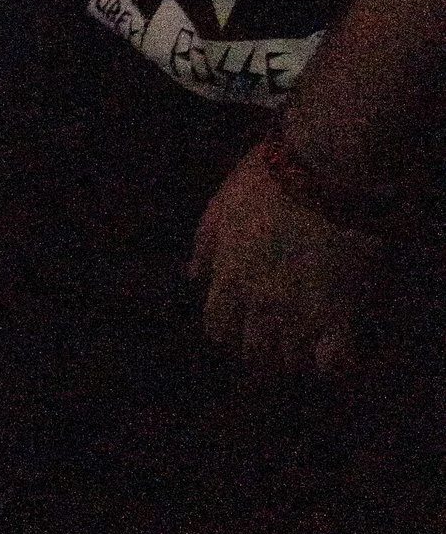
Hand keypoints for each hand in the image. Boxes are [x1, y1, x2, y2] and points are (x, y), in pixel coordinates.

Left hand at [191, 140, 383, 379]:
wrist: (322, 170)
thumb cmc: (269, 179)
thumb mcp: (223, 203)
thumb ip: (206, 244)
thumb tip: (192, 277)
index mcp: (230, 277)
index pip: (218, 327)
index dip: (229, 332)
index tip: (241, 328)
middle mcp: (260, 303)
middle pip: (254, 351)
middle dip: (263, 351)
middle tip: (278, 340)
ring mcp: (300, 313)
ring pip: (291, 360)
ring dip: (297, 355)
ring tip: (309, 343)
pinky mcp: (341, 314)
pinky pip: (334, 361)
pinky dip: (334, 362)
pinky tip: (336, 350)